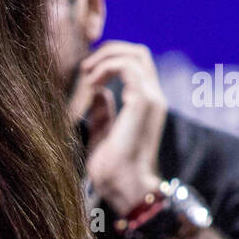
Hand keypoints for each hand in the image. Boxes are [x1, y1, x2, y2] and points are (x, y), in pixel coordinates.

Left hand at [72, 41, 166, 212]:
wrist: (125, 188)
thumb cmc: (113, 169)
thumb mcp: (103, 133)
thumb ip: (103, 113)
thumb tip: (98, 94)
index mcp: (145, 104)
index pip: (135, 64)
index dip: (110, 59)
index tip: (86, 72)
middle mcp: (153, 97)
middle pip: (138, 53)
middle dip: (109, 51)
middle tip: (85, 67)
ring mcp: (150, 98)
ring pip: (135, 54)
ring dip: (106, 57)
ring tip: (85, 73)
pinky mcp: (142, 102)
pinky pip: (127, 68)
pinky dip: (107, 67)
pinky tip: (91, 82)